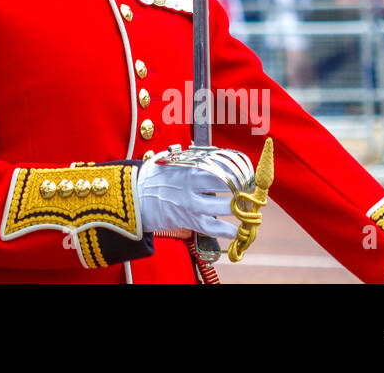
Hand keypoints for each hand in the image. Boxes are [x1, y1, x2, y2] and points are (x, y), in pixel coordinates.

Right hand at [136, 147, 253, 238]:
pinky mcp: (190, 221)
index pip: (222, 166)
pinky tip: (236, 229)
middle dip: (242, 187)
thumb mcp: (168, 160)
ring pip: (225, 207)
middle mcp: (194, 186)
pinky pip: (214, 228)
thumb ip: (190, 156)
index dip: (238, 170)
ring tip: (246, 207)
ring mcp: (193, 205)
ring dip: (239, 207)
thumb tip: (212, 152)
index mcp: (190, 168)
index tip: (247, 172)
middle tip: (248, 188)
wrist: (134, 199)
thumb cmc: (151, 177)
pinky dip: (228, 230)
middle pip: (228, 185)